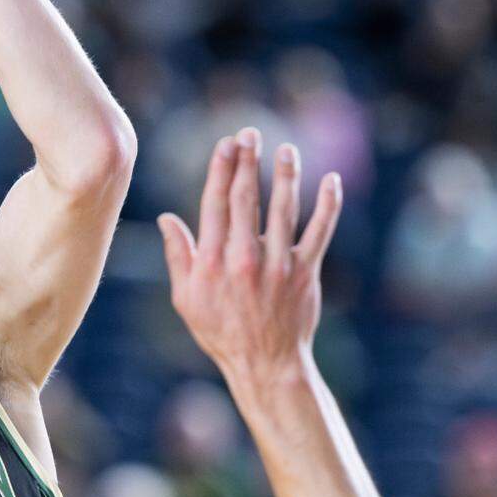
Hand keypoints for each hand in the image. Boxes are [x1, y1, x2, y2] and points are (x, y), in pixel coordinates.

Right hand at [158, 129, 342, 384]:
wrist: (264, 363)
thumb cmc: (220, 331)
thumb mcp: (186, 298)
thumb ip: (178, 256)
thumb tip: (166, 219)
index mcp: (212, 262)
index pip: (215, 203)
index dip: (221, 169)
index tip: (226, 144)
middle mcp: (245, 258)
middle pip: (246, 198)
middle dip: (248, 161)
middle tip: (250, 133)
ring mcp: (278, 264)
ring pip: (284, 208)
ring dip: (286, 174)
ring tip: (286, 150)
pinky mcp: (306, 272)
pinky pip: (320, 231)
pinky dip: (328, 205)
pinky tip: (331, 180)